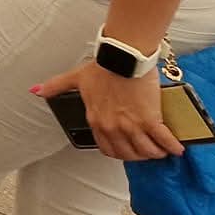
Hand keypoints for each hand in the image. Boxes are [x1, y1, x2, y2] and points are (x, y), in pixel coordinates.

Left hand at [35, 61, 182, 160]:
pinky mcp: (150, 119)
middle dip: (139, 156)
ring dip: (155, 153)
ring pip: (146, 150)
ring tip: (162, 150)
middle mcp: (112, 127)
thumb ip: (55, 87)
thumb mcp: (75, 78)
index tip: (128, 150)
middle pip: (128, 153)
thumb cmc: (102, 67)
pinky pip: (162, 140)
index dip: (120, 152)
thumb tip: (36, 91)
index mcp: (96, 120)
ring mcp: (131, 125)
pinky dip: (171, 146)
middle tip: (148, 152)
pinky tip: (177, 148)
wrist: (122, 59)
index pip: (107, 148)